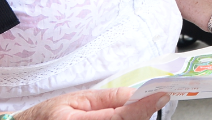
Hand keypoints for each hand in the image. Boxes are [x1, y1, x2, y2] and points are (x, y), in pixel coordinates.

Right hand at [17, 88, 169, 119]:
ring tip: (136, 107)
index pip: (121, 117)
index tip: (162, 94)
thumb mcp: (77, 99)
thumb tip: (136, 94)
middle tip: (152, 98)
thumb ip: (108, 99)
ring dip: (135, 118)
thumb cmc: (50, 116)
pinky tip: (124, 116)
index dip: (144, 106)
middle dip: (142, 113)